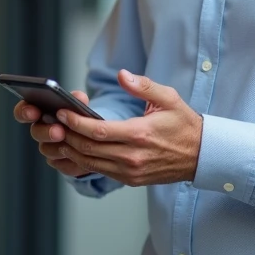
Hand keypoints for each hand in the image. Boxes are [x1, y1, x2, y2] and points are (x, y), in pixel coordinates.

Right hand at [14, 91, 94, 178]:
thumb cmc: (79, 115)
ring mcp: (49, 146)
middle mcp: (41, 129)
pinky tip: (80, 156)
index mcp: (40, 111)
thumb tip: (78, 97)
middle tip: (58, 131)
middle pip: (35, 132)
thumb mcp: (80, 104)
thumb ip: (77, 99)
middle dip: (46, 132)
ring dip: (58, 148)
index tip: (33, 112)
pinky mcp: (59, 162)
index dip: (25, 111)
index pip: (24, 111)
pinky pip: (61, 164)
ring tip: (73, 144)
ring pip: (47, 150)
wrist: (91, 137)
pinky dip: (70, 160)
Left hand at [55, 70, 201, 186]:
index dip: (76, 122)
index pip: (98, 131)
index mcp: (140, 134)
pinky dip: (84, 161)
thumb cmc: (184, 124)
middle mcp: (133, 156)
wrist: (202, 156)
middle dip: (67, 136)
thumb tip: (122, 75)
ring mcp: (131, 172)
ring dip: (71, 150)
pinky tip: (75, 149)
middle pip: (88, 149)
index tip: (62, 112)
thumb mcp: (168, 98)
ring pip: (90, 163)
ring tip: (58, 136)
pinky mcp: (131, 179)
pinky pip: (100, 171)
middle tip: (52, 123)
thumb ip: (143, 85)